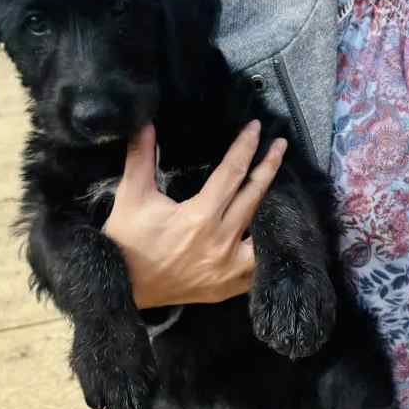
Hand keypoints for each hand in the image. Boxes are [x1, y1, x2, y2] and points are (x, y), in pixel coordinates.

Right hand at [104, 121, 286, 308]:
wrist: (121, 286)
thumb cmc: (127, 239)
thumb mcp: (131, 195)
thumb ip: (141, 157)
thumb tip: (144, 122)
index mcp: (200, 217)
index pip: (232, 173)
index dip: (245, 147)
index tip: (256, 128)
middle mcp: (221, 242)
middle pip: (255, 196)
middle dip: (269, 166)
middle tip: (281, 144)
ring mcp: (228, 269)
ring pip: (265, 232)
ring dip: (275, 206)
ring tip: (286, 186)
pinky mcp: (228, 287)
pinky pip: (259, 266)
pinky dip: (268, 248)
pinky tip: (274, 232)